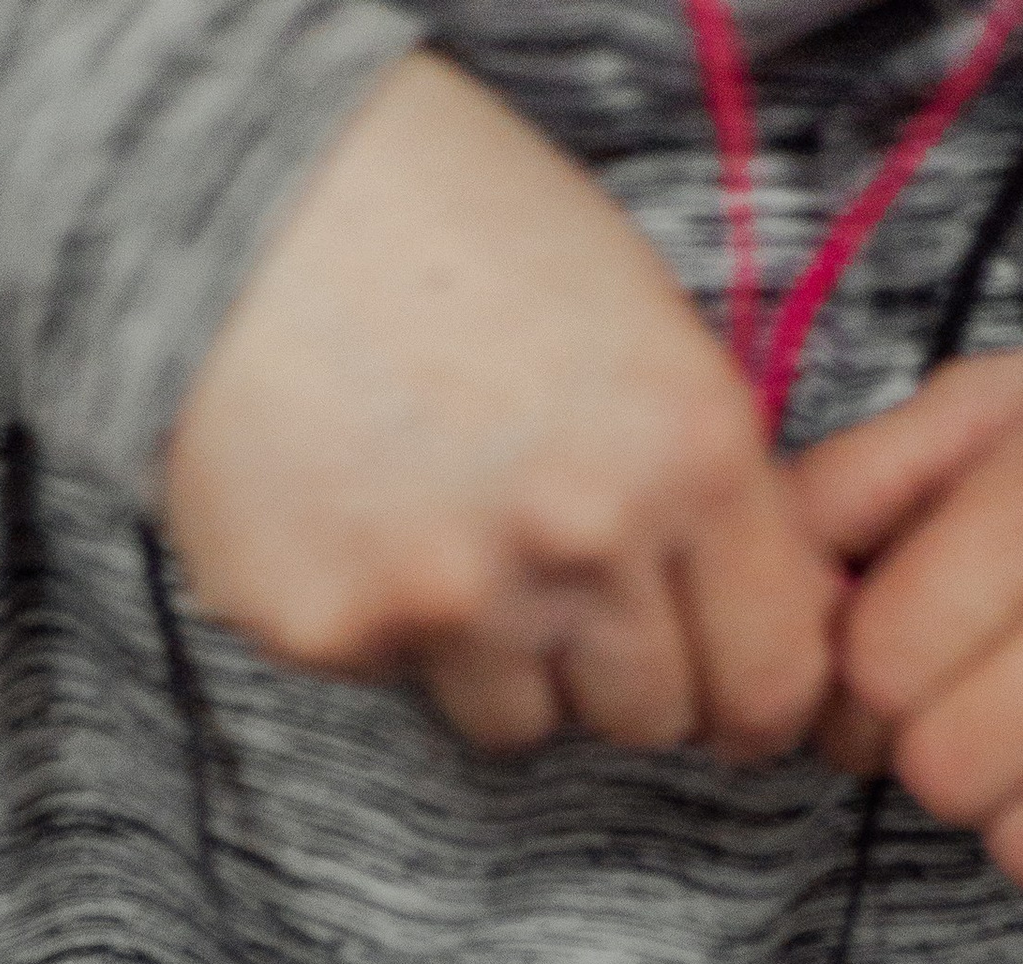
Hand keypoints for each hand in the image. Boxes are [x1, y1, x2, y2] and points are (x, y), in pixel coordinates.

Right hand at [163, 51, 840, 760]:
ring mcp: (451, 599)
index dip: (749, 694)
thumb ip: (709, 486)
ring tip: (450, 529)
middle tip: (563, 580)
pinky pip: (398, 681)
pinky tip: (360, 514)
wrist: (241, 184)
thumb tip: (782, 619)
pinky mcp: (329, 629)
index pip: (772, 679)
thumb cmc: (459, 227)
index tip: (726, 693)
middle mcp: (582, 541)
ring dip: (502, 659)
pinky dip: (386, 622)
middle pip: (648, 718)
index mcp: (687, 453)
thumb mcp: (641, 327)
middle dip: (619, 671)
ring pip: (522, 720)